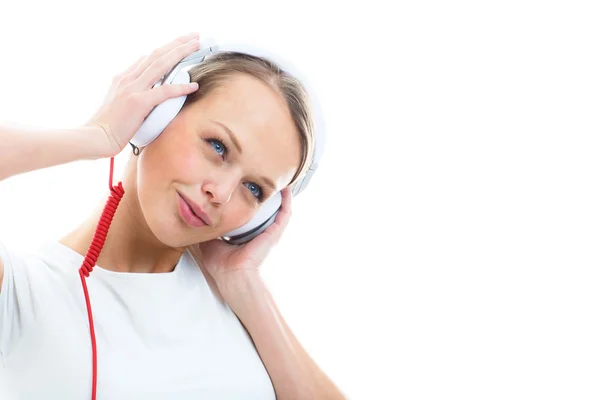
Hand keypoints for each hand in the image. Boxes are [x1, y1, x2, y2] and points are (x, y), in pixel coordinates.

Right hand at [86, 32, 201, 156]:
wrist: (95, 137)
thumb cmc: (107, 126)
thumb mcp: (117, 102)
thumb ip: (130, 91)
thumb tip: (143, 88)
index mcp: (123, 78)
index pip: (149, 58)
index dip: (166, 49)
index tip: (181, 43)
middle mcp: (128, 79)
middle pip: (157, 55)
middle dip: (177, 43)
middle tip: (194, 36)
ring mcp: (133, 89)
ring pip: (161, 65)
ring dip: (180, 53)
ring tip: (196, 46)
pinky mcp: (138, 102)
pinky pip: (164, 91)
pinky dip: (180, 87)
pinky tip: (193, 86)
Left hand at [190, 188, 293, 296]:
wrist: (232, 275)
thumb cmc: (221, 264)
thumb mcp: (210, 239)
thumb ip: (207, 227)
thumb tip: (198, 214)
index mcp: (246, 234)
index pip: (249, 214)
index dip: (248, 200)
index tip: (245, 186)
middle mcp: (260, 232)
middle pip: (265, 209)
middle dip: (265, 194)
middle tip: (263, 178)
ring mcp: (270, 232)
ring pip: (279, 208)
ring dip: (279, 194)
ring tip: (277, 178)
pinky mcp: (275, 232)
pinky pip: (285, 213)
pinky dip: (287, 200)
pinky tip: (286, 188)